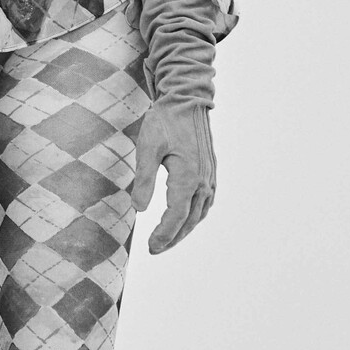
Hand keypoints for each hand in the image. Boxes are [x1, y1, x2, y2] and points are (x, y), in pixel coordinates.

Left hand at [131, 99, 215, 253]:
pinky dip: (195, 216)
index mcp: (188, 177)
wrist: (186, 100)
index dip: (163, 234)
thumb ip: (144, 180)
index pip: (176, 216)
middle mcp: (203, 181)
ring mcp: (210, 177)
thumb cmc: (164, 122)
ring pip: (200, 214)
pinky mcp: (210, 172)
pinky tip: (184, 219)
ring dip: (184, 230)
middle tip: (154, 249)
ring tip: (167, 240)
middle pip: (189, 220)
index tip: (151, 247)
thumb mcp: (147, 148)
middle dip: (172, 238)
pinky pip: (206, 202)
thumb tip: (138, 209)